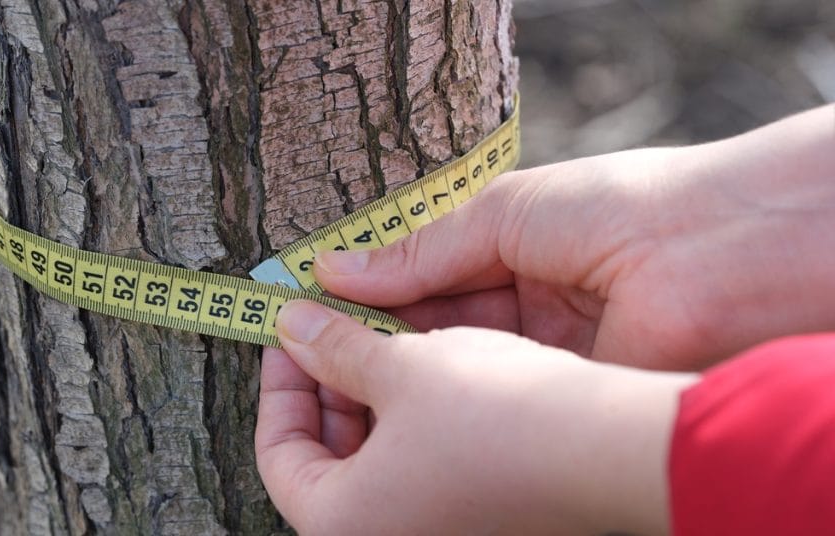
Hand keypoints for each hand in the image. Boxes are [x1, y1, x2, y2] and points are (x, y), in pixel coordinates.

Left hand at [256, 300, 694, 534]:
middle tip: (336, 329)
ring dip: (371, 398)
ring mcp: (433, 532)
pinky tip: (430, 368)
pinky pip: (418, 472)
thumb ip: (332, 347)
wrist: (612, 450)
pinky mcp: (474, 519)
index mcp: (342, 523)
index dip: (281, 383)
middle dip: (329, 386)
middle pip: (326, 460)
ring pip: (375, 463)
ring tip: (386, 338)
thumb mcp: (401, 366)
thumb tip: (290, 327)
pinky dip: (411, 421)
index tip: (291, 334)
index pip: (278, 453)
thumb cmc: (498, 416)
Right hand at [312, 105, 834, 369]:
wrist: (720, 254)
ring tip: (334, 373)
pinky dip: (447, 399)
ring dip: (401, 373)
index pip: (428, 284)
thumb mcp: (503, 215)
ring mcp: (548, 360)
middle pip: (437, 332)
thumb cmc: (622, 207)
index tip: (314, 309)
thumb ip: (420, 251)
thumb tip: (334, 269)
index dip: (372, 298)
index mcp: (519, 255)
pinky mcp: (565, 400)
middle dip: (376, 340)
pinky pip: (495, 401)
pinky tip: (396, 399)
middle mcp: (531, 311)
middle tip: (309, 347)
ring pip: (459, 372)